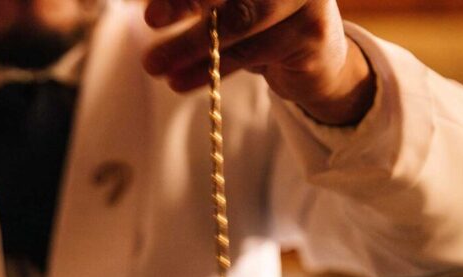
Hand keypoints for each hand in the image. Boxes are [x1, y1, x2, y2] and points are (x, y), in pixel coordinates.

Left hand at [141, 0, 375, 125]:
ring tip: (155, 65)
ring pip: (240, 19)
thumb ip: (195, 2)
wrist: (320, 61)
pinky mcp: (311, 33)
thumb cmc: (263, 25)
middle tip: (150, 20)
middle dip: (186, 2)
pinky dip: (210, 69)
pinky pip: (251, 52)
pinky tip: (179, 82)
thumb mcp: (226, 5)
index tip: (142, 2)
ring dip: (190, 44)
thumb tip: (144, 5)